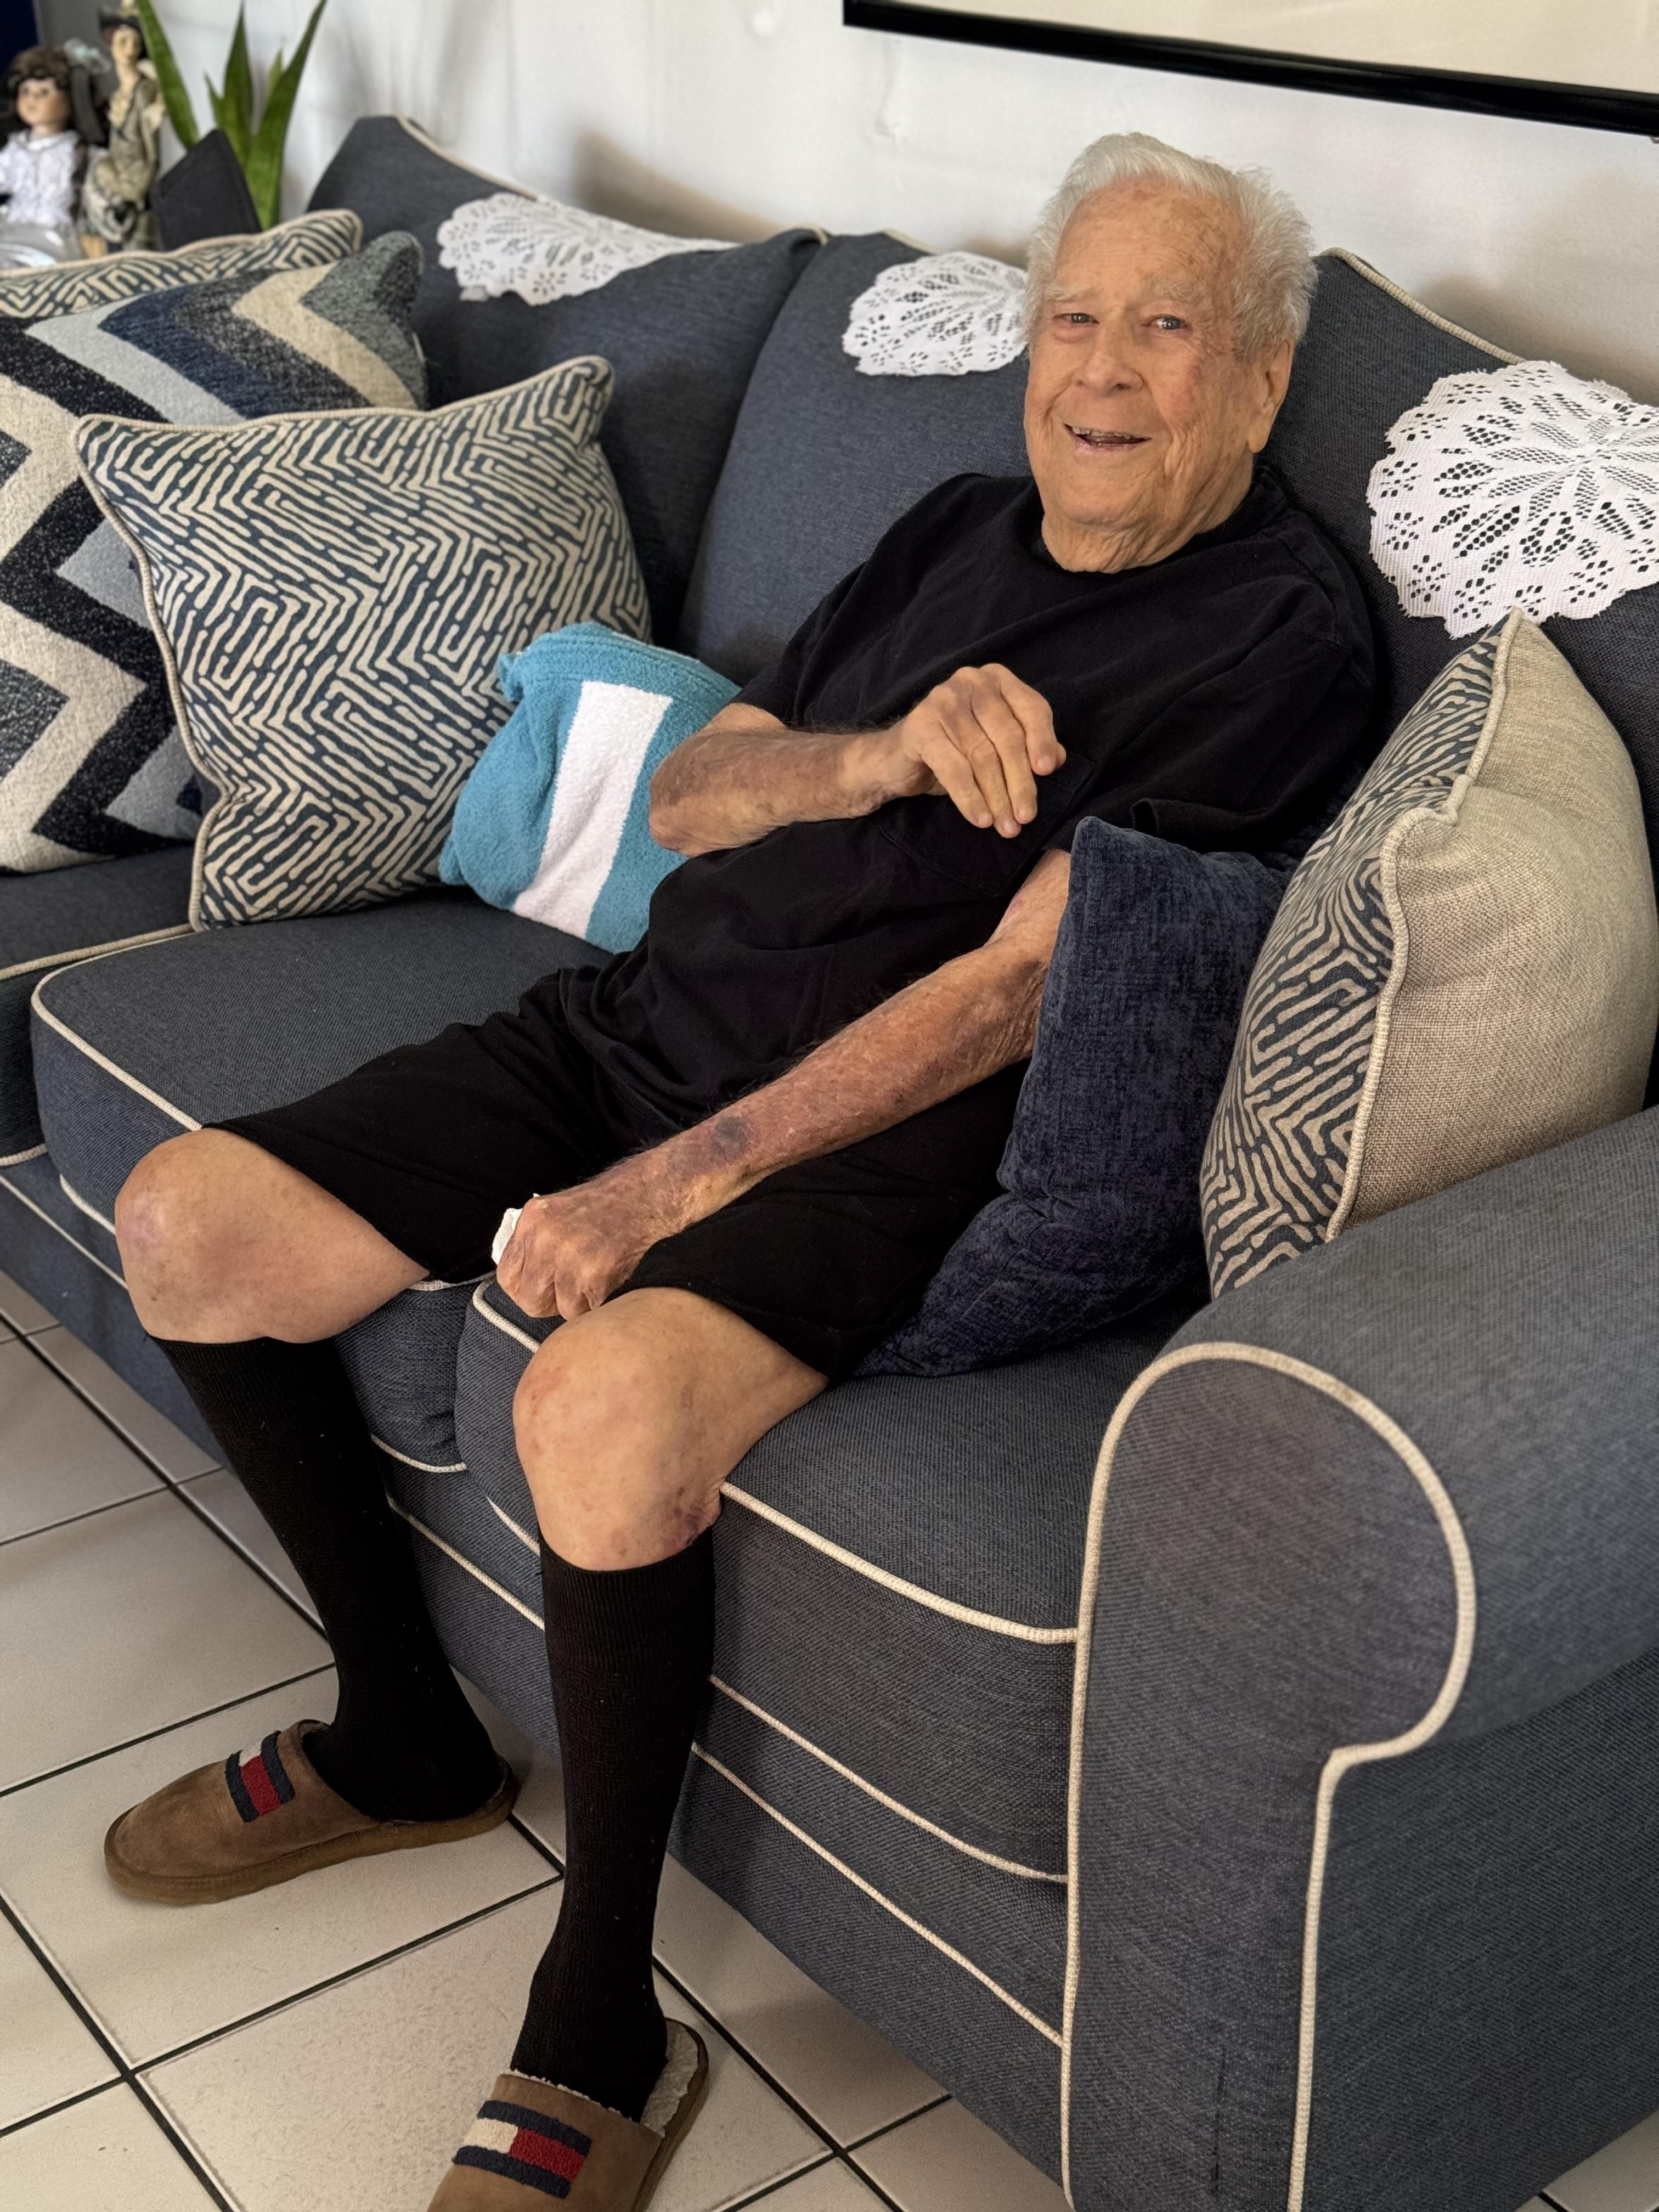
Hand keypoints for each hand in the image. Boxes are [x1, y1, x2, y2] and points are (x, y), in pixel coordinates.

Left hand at [496, 1158, 684, 1321]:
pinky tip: (614, 1278)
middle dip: (553, 1302)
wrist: (652, 1194)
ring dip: (583, 1302)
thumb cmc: (611, 1206)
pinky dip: (604, 1301)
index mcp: (532, 1221)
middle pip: (531, 1301)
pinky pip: (591, 1311)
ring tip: (601, 1276)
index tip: (545, 1287)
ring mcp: (570, 1256)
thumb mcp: (559, 1215)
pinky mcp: (596, 1273)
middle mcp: (545, 1238)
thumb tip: (524, 1285)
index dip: (527, 1289)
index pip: (506, 1278)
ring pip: (564, 1310)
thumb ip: (537, 1245)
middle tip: (576, 1286)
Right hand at [889, 664, 1065, 836]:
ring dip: (997, 797)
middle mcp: (971, 681)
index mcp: (997, 679)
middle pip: (1008, 736)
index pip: (1032, 708)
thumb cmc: (955, 751)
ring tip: (1005, 826)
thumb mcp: (996, 746)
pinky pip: (953, 767)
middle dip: (1020, 781)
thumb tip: (1058, 759)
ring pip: (982, 755)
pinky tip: (980, 818)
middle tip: (1025, 816)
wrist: (898, 759)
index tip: (1048, 773)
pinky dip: (969, 797)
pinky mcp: (920, 726)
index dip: (1043, 741)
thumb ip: (1028, 746)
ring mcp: (943, 700)